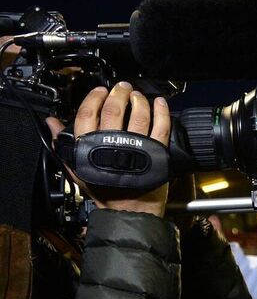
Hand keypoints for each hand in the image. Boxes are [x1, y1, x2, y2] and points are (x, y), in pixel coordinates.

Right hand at [62, 81, 171, 216]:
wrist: (128, 211)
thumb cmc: (104, 191)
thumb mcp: (77, 168)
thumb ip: (63, 144)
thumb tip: (51, 123)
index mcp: (90, 147)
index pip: (87, 113)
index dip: (94, 98)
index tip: (100, 91)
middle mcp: (112, 145)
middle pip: (114, 109)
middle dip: (118, 93)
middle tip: (121, 88)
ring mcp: (136, 148)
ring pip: (138, 115)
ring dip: (139, 99)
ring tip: (137, 95)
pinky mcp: (157, 153)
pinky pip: (161, 127)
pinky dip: (162, 112)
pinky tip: (160, 103)